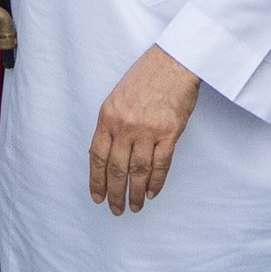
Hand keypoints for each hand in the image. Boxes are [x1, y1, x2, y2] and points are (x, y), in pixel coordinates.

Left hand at [89, 44, 204, 213]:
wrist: (174, 62)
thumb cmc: (147, 76)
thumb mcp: (117, 97)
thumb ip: (112, 124)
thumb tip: (107, 154)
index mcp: (108, 117)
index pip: (97, 157)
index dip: (96, 180)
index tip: (97, 197)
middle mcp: (125, 126)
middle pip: (116, 169)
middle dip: (115, 193)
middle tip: (116, 209)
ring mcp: (147, 130)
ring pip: (138, 172)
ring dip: (136, 193)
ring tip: (136, 206)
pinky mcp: (169, 133)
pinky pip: (161, 165)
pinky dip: (156, 182)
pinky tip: (153, 193)